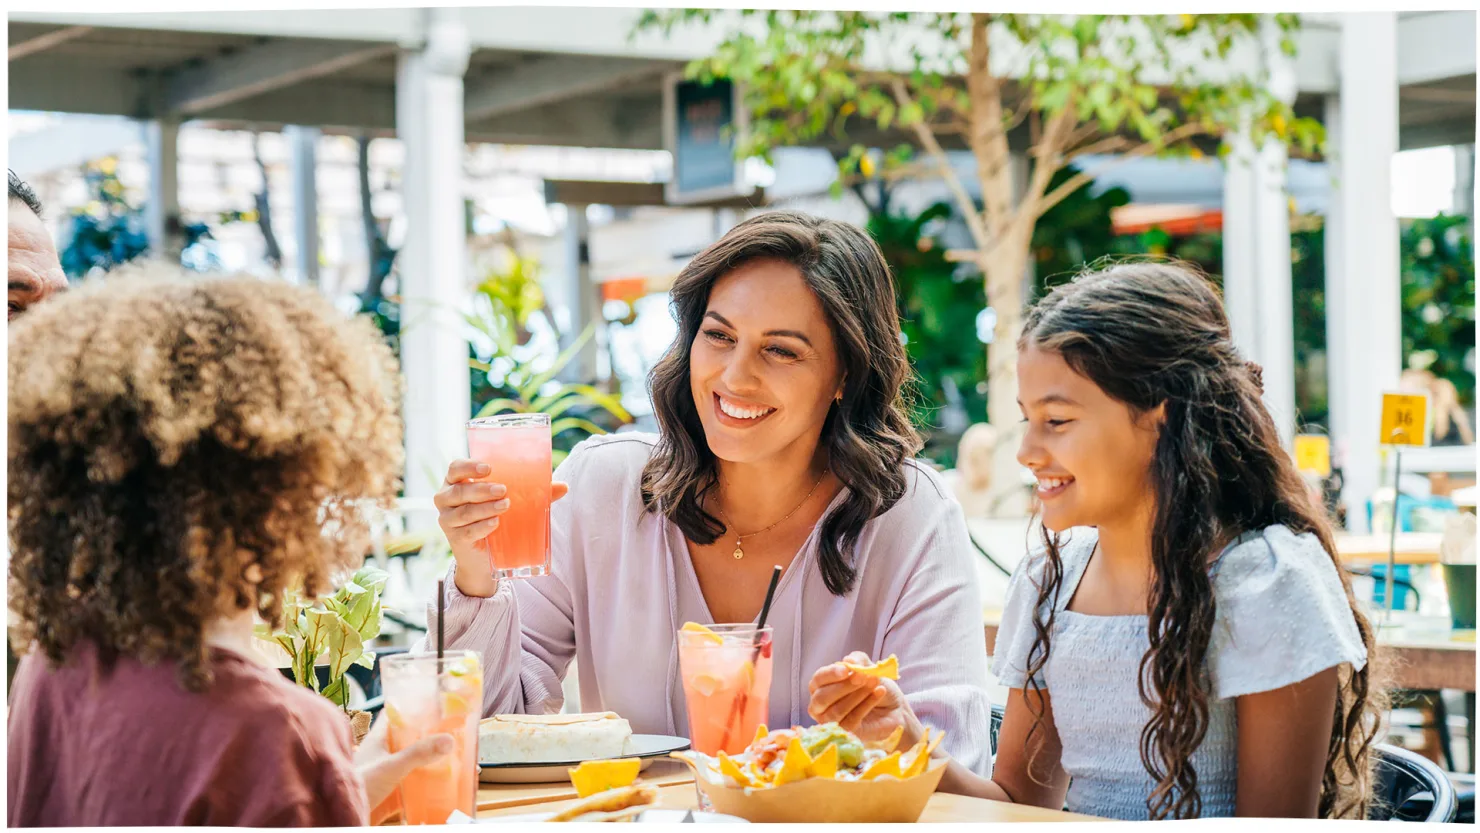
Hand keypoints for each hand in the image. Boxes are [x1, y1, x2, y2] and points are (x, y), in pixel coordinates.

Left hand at [354, 714, 455, 824]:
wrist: (342, 814)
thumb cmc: (360, 783)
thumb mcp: (392, 766)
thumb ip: (418, 753)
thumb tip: (448, 740)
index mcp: (377, 738)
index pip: (393, 715)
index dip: (410, 707)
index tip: (431, 703)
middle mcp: (379, 751)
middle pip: (403, 736)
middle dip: (423, 733)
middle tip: (446, 729)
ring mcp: (382, 768)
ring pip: (405, 756)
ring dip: (422, 755)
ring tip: (446, 752)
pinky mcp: (386, 786)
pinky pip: (405, 777)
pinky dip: (418, 776)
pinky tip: (433, 779)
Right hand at [435, 459, 568, 596]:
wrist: (483, 556)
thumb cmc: (494, 518)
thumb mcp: (511, 502)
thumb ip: (533, 493)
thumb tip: (563, 486)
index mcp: (457, 482)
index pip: (455, 468)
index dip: (468, 466)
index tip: (488, 468)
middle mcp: (446, 498)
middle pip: (459, 490)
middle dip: (482, 489)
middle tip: (503, 490)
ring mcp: (447, 519)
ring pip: (463, 511)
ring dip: (485, 508)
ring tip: (505, 506)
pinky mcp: (454, 539)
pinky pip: (466, 531)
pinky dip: (481, 527)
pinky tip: (495, 524)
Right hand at [807, 652, 923, 748]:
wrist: (895, 708)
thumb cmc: (875, 686)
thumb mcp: (869, 668)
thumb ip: (858, 661)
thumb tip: (848, 660)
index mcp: (821, 686)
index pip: (818, 679)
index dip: (831, 674)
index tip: (847, 670)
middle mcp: (821, 705)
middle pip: (822, 698)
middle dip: (843, 687)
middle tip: (863, 678)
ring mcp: (832, 721)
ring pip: (836, 711)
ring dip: (857, 696)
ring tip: (874, 683)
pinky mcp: (845, 732)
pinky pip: (851, 721)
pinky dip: (866, 705)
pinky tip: (879, 693)